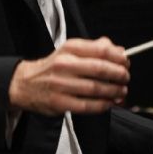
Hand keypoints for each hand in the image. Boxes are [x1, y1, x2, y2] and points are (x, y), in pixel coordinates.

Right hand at [8, 37, 128, 115]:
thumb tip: (119, 50)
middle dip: (119, 75)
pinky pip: (87, 105)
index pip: (101, 50)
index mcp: (70, 48)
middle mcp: (65, 64)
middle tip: (126, 78)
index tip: (126, 62)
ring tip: (121, 92)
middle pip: (100, 69)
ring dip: (113, 91)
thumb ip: (95, 48)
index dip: (118, 58)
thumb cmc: (53, 67)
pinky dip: (102, 105)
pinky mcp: (59, 102)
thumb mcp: (70, 50)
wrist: (25, 83)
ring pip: (95, 88)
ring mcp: (61, 84)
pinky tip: (108, 103)